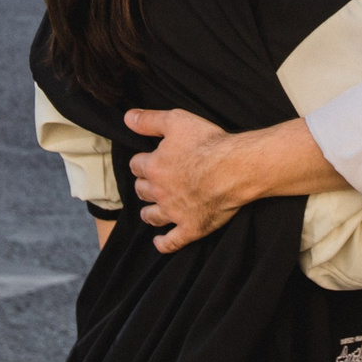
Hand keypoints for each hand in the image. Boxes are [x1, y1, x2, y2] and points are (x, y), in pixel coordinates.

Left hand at [125, 107, 244, 252]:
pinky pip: (172, 242)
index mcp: (153, 167)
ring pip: (152, 216)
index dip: (142, 162)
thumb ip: (149, 120)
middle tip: (151, 183)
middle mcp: (159, 192)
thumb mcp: (176, 121)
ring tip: (150, 211)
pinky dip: (163, 243)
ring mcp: (174, 213)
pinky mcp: (190, 228)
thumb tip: (127, 117)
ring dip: (149, 213)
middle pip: (142, 191)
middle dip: (144, 186)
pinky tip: (159, 242)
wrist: (234, 168)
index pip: (137, 165)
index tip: (148, 160)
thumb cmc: (208, 143)